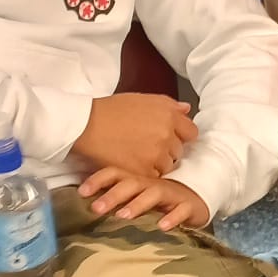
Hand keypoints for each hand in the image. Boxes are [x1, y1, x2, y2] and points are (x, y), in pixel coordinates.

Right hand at [70, 94, 197, 177]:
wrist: (86, 125)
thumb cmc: (112, 110)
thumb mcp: (142, 99)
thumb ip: (169, 105)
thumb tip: (187, 109)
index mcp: (168, 115)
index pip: (191, 132)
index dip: (180, 136)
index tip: (169, 138)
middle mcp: (167, 134)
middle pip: (179, 150)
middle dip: (167, 150)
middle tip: (147, 147)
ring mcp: (156, 154)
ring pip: (168, 165)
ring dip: (157, 164)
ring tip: (138, 156)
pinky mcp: (144, 171)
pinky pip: (155, 177)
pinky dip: (146, 174)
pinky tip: (133, 164)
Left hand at [78, 168, 209, 231]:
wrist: (197, 200)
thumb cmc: (161, 200)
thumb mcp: (137, 195)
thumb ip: (117, 196)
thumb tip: (86, 203)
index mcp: (137, 179)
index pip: (115, 173)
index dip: (98, 180)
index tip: (81, 192)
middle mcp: (152, 183)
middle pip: (132, 183)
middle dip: (113, 195)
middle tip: (96, 208)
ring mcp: (171, 194)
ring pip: (154, 194)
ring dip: (138, 204)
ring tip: (123, 216)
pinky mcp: (188, 206)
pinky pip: (181, 210)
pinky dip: (172, 217)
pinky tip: (162, 226)